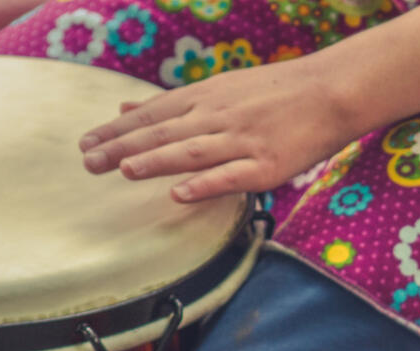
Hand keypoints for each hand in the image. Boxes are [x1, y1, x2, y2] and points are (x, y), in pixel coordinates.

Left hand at [78, 57, 350, 201]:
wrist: (333, 91)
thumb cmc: (279, 92)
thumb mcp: (222, 87)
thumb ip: (174, 102)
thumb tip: (126, 107)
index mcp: (207, 97)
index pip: (153, 113)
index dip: (118, 130)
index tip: (86, 143)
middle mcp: (219, 116)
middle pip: (164, 132)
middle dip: (124, 147)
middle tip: (88, 162)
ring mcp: (243, 141)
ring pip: (192, 151)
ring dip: (156, 160)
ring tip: (124, 170)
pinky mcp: (268, 165)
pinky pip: (231, 176)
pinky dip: (204, 185)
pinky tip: (179, 194)